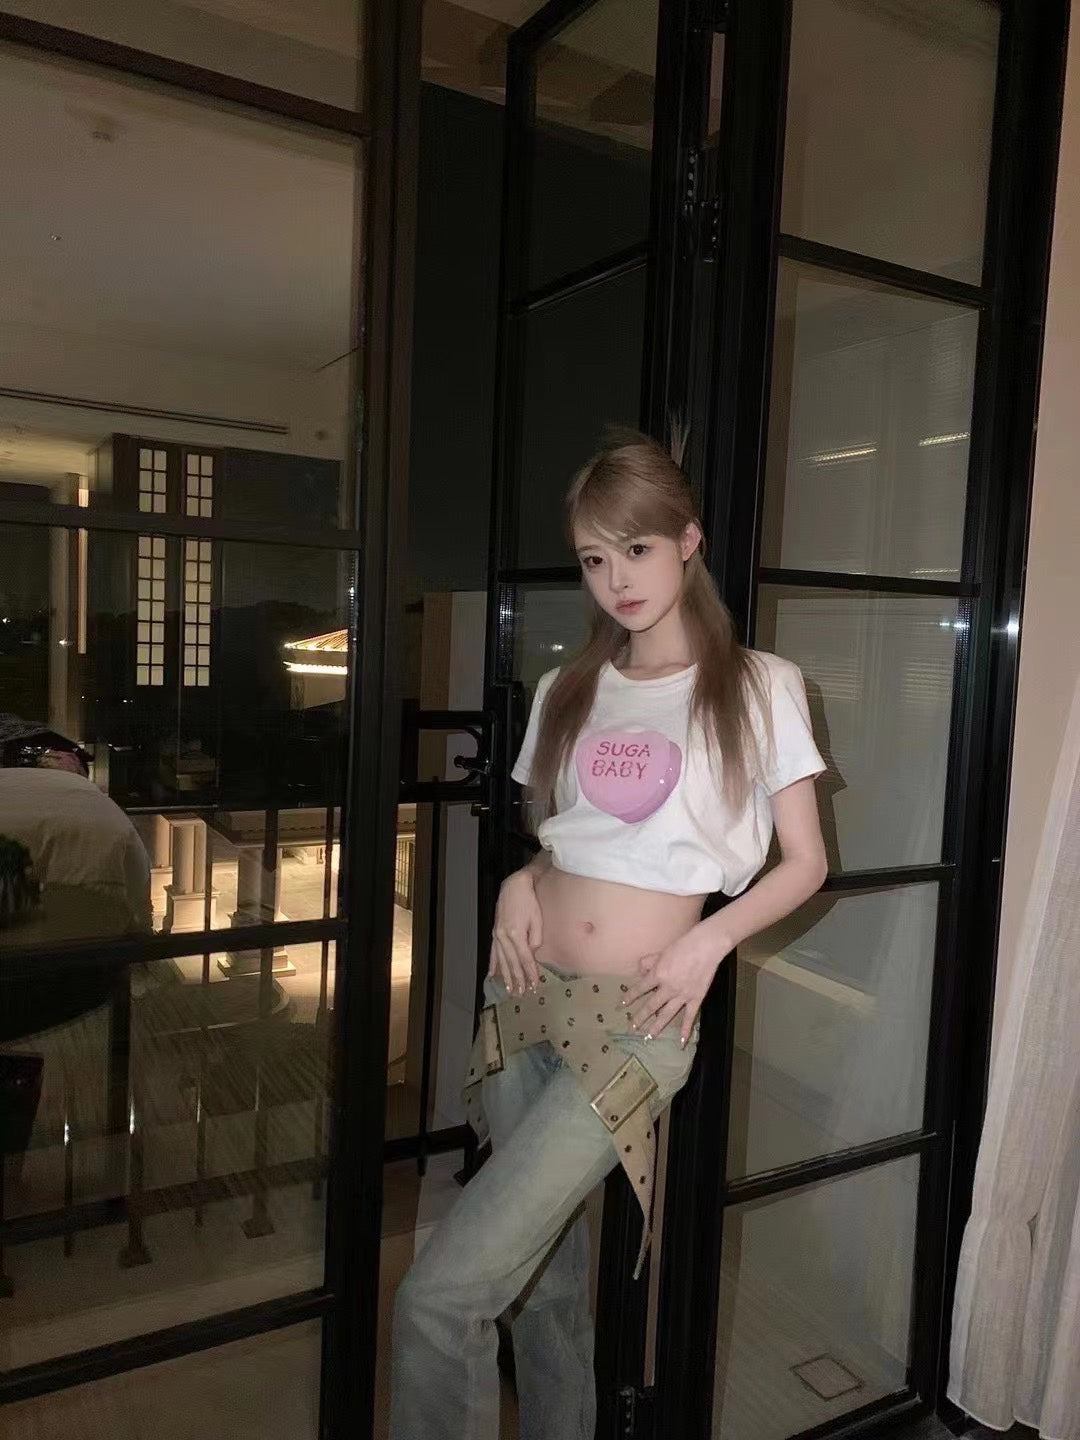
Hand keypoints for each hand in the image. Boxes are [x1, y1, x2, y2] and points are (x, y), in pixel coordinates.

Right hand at [488, 870, 542, 994]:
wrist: (515, 886)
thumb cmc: (530, 901)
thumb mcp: (537, 919)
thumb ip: (535, 939)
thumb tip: (532, 954)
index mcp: (516, 934)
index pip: (525, 959)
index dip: (530, 973)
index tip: (534, 986)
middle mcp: (504, 937)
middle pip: (512, 963)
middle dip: (518, 980)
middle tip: (521, 994)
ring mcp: (497, 935)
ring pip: (501, 961)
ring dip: (505, 977)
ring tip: (509, 991)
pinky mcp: (495, 932)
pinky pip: (493, 952)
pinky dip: (493, 965)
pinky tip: (491, 975)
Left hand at [621, 924, 727, 1045]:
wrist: (706, 947)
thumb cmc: (683, 945)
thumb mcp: (661, 951)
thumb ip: (648, 962)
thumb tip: (640, 972)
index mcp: (658, 974)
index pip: (640, 988)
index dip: (630, 996)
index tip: (622, 1005)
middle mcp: (668, 988)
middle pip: (651, 1005)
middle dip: (640, 1017)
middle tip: (632, 1027)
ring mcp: (682, 995)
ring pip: (667, 1014)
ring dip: (657, 1026)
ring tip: (648, 1037)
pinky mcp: (696, 998)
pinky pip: (689, 1016)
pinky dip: (685, 1029)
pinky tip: (681, 1042)